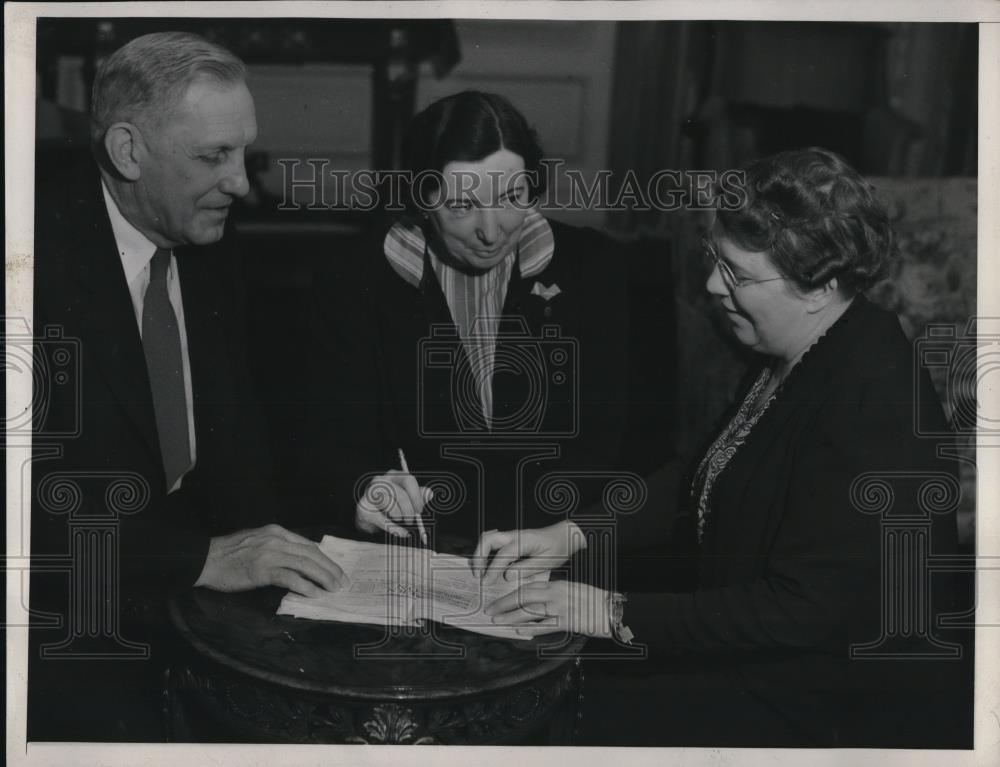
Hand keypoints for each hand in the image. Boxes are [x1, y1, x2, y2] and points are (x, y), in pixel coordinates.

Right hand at [195, 524, 347, 597]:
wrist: (206, 559)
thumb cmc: (230, 553)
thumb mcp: (258, 541)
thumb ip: (278, 547)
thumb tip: (299, 560)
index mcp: (277, 532)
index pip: (308, 545)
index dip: (325, 559)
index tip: (336, 570)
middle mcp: (277, 540)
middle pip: (311, 554)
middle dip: (330, 569)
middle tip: (342, 582)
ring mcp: (270, 554)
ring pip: (305, 564)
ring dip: (323, 577)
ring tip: (334, 589)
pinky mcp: (262, 570)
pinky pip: (290, 577)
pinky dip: (305, 585)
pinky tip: (314, 593)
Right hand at [355, 470, 432, 539]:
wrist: (368, 517)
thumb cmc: (390, 505)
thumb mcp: (407, 499)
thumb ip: (418, 496)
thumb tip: (429, 494)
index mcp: (394, 475)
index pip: (409, 480)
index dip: (416, 496)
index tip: (420, 510)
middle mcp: (380, 480)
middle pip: (400, 494)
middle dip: (409, 510)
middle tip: (412, 520)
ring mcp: (370, 492)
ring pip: (391, 505)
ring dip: (399, 517)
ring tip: (399, 520)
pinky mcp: (363, 507)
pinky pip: (382, 519)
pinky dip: (393, 528)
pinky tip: (398, 531)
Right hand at [471, 521, 586, 584]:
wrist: (564, 536)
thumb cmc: (558, 548)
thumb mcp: (548, 562)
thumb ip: (527, 569)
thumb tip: (507, 576)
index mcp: (525, 540)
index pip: (503, 554)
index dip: (492, 569)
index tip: (486, 583)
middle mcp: (515, 535)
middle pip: (488, 539)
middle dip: (478, 557)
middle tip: (477, 576)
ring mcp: (511, 536)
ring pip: (487, 539)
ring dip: (479, 555)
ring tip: (479, 572)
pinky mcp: (510, 540)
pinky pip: (493, 544)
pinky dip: (485, 554)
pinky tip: (486, 566)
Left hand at [485, 581, 611, 638]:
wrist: (611, 609)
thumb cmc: (592, 600)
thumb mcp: (570, 590)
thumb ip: (552, 594)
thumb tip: (534, 600)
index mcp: (556, 585)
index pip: (527, 587)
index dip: (509, 594)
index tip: (497, 600)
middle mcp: (555, 595)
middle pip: (524, 598)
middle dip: (504, 604)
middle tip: (490, 611)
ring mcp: (560, 608)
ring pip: (530, 612)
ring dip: (512, 617)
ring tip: (499, 622)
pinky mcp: (568, 622)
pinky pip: (546, 626)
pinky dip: (532, 629)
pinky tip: (520, 632)